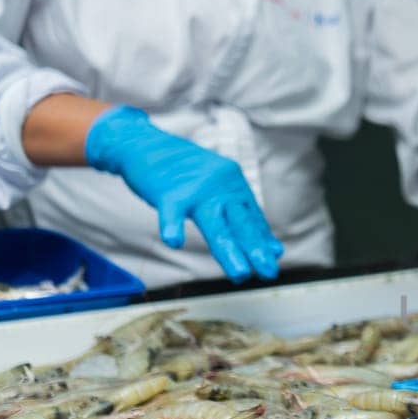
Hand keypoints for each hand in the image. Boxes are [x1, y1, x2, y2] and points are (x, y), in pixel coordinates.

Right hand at [85, 106, 282, 283]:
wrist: (143, 144)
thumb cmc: (182, 173)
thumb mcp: (217, 190)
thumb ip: (242, 217)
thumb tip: (274, 249)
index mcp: (233, 186)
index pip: (253, 218)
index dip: (263, 241)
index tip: (273, 261)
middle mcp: (220, 186)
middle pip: (241, 222)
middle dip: (256, 248)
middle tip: (269, 272)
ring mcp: (196, 189)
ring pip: (215, 224)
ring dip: (229, 250)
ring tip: (240, 273)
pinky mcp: (169, 191)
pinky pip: (172, 211)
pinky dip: (173, 226)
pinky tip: (174, 241)